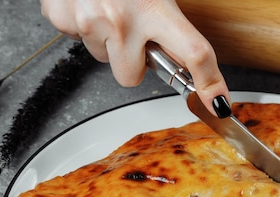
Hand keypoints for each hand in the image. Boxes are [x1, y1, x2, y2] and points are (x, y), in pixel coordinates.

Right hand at [40, 0, 230, 117]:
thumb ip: (169, 21)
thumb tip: (188, 57)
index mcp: (155, 7)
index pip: (194, 54)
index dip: (210, 84)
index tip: (218, 104)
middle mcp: (121, 19)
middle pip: (130, 76)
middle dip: (131, 61)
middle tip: (130, 30)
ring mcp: (89, 20)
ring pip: (102, 58)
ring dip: (106, 39)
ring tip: (106, 7)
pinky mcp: (61, 17)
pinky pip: (76, 39)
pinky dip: (81, 24)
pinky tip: (86, 3)